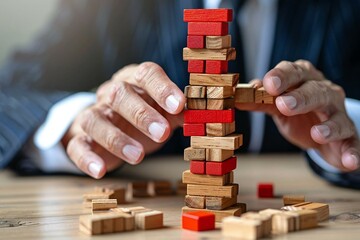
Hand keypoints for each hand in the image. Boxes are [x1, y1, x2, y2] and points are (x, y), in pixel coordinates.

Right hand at [62, 63, 185, 177]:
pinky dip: (87, 158)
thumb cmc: (143, 115)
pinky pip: (77, 145)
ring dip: (116, 138)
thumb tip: (200, 117)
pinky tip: (100, 171)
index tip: (179, 105)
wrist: (108, 125)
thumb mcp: (163, 111)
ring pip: (96, 120)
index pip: (146, 74)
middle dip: (142, 114)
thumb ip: (178, 113)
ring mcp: (94, 114)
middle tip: (162, 133)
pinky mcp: (80, 137)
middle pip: (119, 94)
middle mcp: (111, 93)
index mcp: (135, 81)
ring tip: (137, 156)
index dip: (162, 88)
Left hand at [236, 60, 358, 171]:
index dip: (282, 76)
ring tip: (317, 134)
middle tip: (284, 105)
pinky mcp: (348, 137)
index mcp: (304, 81)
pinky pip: (352, 143)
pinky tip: (349, 161)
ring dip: (329, 126)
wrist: (322, 134)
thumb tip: (239, 97)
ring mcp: (338, 115)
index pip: (295, 72)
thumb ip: (260, 101)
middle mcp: (324, 93)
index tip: (269, 84)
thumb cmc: (298, 114)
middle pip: (316, 91)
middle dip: (301, 97)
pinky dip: (352, 152)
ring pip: (337, 116)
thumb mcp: (277, 106)